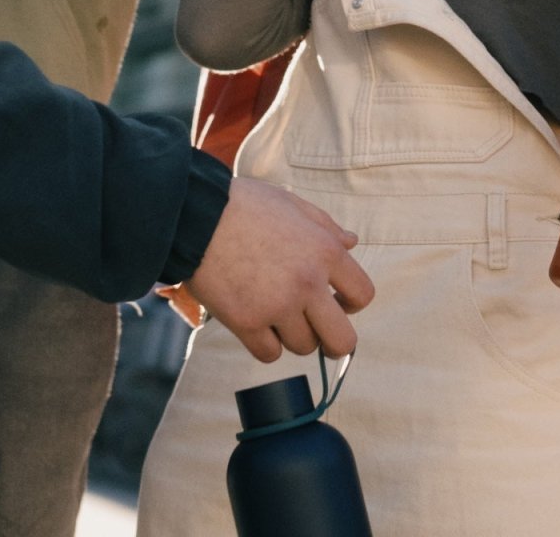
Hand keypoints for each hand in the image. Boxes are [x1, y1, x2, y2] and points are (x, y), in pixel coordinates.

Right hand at [185, 177, 374, 361]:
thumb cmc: (245, 205)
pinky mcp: (246, 323)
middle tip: (317, 328)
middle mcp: (307, 283)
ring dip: (293, 336)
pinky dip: (265, 344)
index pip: (363, 295)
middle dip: (334, 340)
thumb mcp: (292, 204)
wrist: (196, 215)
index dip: (351, 303)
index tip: (336, 301)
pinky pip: (269, 354)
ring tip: (275, 313)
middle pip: (342, 341)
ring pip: (304, 347)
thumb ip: (326, 227)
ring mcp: (277, 306)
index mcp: (325, 251)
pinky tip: (256, 322)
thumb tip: (352, 242)